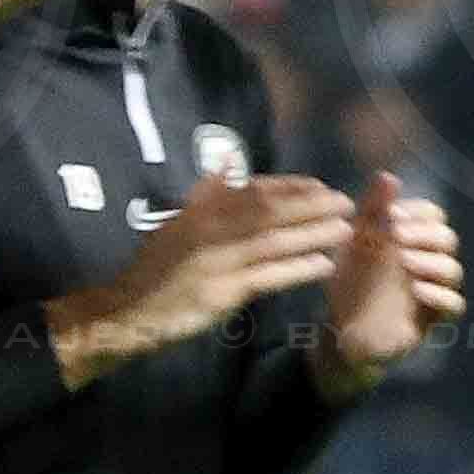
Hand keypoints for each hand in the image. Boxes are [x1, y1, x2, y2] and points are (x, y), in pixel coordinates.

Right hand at [45, 170, 355, 376]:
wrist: (127, 312)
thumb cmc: (156, 269)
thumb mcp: (175, 225)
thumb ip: (205, 195)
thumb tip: (228, 161)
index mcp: (200, 211)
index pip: (252, 191)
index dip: (289, 187)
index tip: (319, 185)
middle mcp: (208, 231)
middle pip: (269, 213)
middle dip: (310, 206)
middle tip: (345, 202)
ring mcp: (216, 262)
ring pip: (273, 243)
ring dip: (312, 234)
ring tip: (345, 230)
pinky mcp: (222, 293)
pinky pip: (267, 278)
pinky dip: (297, 269)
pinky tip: (323, 264)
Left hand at [314, 172, 466, 387]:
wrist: (341, 329)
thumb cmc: (349, 282)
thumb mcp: (353, 242)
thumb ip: (371, 210)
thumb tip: (387, 175)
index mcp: (411, 239)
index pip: (433, 215)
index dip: (418, 212)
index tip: (393, 215)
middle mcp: (426, 261)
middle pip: (447, 238)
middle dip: (425, 234)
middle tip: (397, 236)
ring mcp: (433, 289)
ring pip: (453, 270)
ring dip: (431, 262)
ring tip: (405, 262)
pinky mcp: (434, 318)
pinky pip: (454, 305)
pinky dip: (440, 295)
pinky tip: (416, 291)